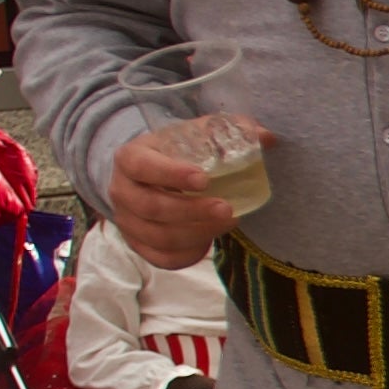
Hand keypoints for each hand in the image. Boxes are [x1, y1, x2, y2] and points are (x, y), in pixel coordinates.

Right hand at [102, 123, 258, 269]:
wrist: (151, 175)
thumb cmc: (177, 153)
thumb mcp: (197, 135)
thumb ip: (231, 131)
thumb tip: (267, 138)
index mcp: (130, 157)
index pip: (143, 166)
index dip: (171, 174)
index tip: (204, 179)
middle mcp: (121, 190)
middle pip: (151, 207)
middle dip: (191, 211)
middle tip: (226, 209)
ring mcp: (127, 221)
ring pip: (158, 236)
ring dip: (196, 233)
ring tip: (228, 221)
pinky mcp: (138, 244)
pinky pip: (162, 257)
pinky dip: (189, 253)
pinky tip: (210, 239)